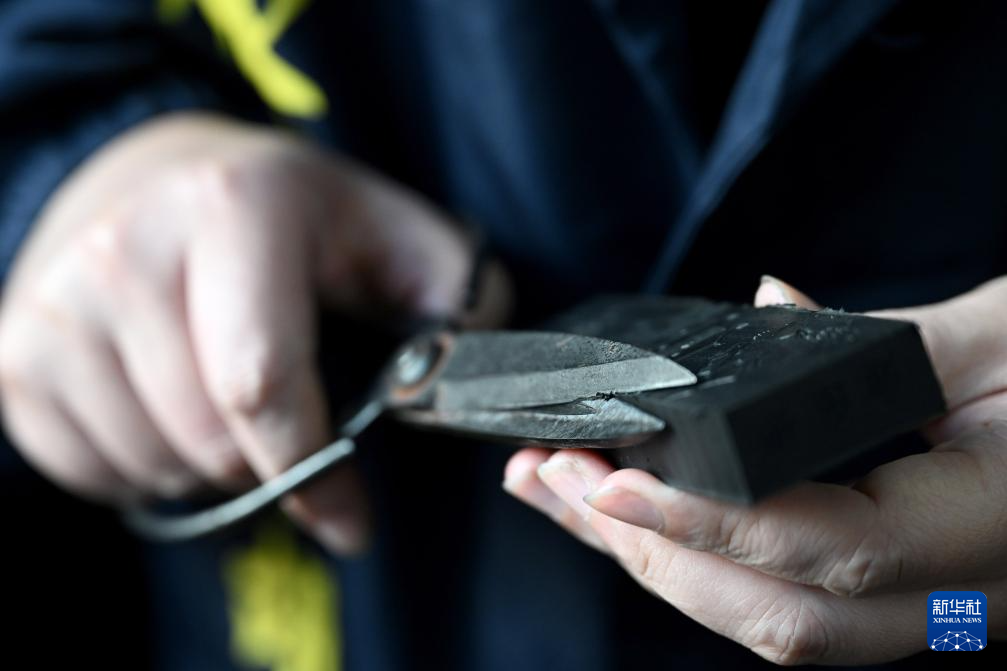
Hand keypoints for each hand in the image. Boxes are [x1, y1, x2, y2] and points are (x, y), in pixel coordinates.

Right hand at [0, 112, 501, 553]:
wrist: (149, 174)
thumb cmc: (284, 213)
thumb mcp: (384, 227)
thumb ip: (451, 293)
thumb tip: (475, 376)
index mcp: (234, 208)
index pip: (261, 379)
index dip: (314, 471)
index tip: (351, 523)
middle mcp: (126, 248)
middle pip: (206, 438)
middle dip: (266, 468)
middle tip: (289, 436)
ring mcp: (56, 301)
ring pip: (149, 463)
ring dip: (207, 469)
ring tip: (228, 410)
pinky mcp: (12, 349)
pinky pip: (86, 470)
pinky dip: (144, 470)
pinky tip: (169, 413)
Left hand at [505, 276, 1006, 663]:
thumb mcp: (1004, 340)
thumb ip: (880, 336)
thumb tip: (769, 304)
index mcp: (982, 533)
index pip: (826, 549)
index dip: (710, 523)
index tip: (614, 480)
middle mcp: (949, 599)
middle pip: (771, 617)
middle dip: (647, 553)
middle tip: (553, 478)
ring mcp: (917, 611)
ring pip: (761, 622)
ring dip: (647, 560)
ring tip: (554, 494)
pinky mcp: (887, 595)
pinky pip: (772, 596)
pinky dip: (686, 557)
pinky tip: (621, 511)